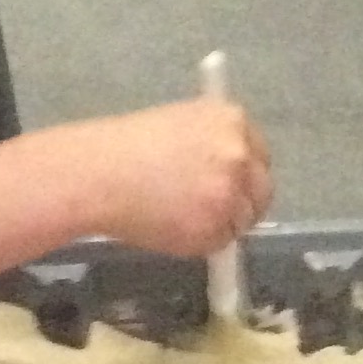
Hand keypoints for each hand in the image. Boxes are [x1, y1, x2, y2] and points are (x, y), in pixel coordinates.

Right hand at [66, 99, 271, 256]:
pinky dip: (202, 242)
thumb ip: (212, 143)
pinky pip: (220, 242)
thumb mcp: (180, 124)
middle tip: (212, 210)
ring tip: (180, 217)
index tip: (232, 185)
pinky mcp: (216, 226)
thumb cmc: (127, 147)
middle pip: (262, 189)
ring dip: (220, 223)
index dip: (245, 174)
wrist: (100, 174)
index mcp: (232, 121)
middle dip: (242, 202)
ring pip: (242, 219)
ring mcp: (230, 192)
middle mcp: (239, 154)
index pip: (259, 155)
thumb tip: (229, 169)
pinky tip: (172, 228)